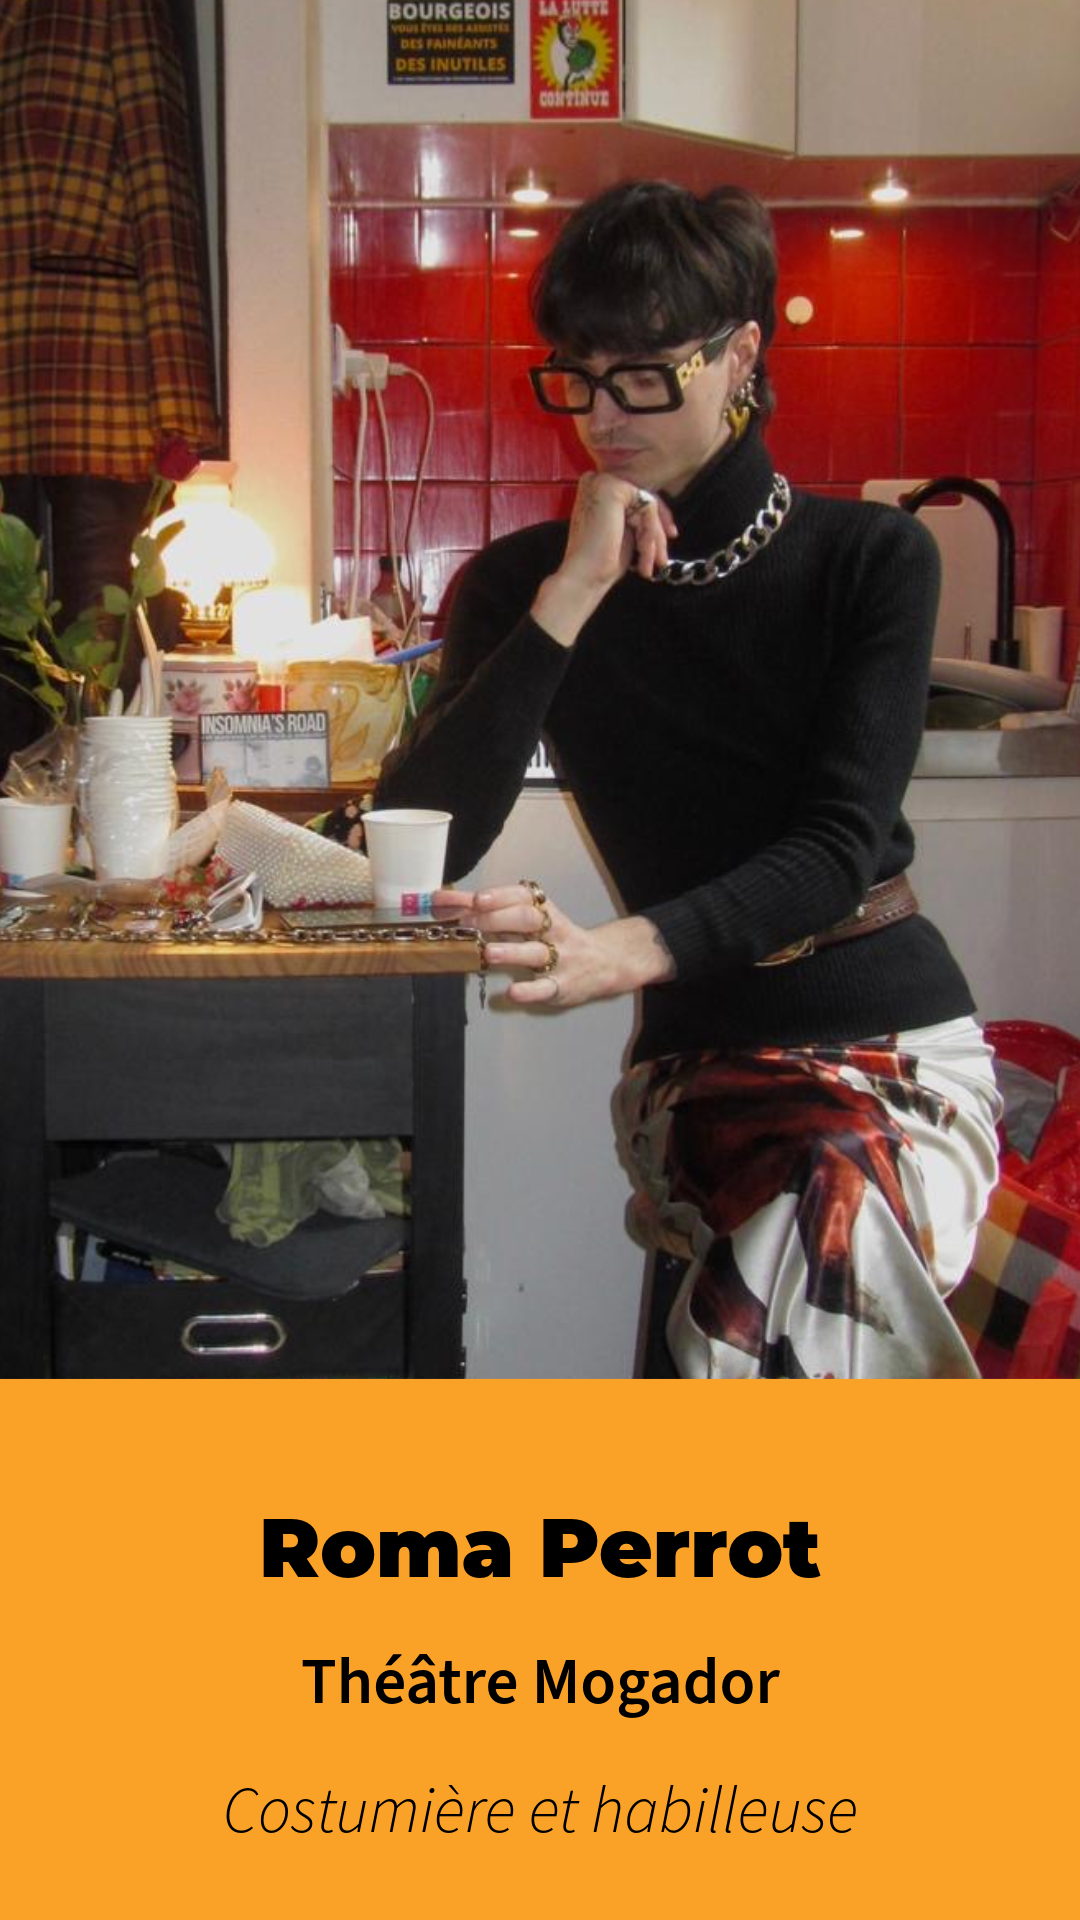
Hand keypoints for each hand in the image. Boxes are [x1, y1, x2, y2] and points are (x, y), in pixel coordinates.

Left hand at [436, 880, 674, 1010]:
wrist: (604, 964)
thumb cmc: (555, 939)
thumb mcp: (530, 922)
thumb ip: (493, 915)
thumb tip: (448, 904)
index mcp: (544, 911)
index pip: (522, 897)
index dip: (498, 896)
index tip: (475, 898)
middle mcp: (553, 931)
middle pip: (527, 919)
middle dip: (496, 919)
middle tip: (467, 922)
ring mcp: (559, 959)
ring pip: (537, 952)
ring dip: (512, 951)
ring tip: (488, 952)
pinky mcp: (562, 986)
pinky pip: (546, 988)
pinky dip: (529, 991)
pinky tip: (511, 993)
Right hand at [530, 475, 678, 648]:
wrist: (584, 576)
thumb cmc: (600, 562)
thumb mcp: (626, 532)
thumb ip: (638, 515)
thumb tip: (663, 512)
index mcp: (595, 491)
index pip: (635, 496)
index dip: (654, 519)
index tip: (668, 537)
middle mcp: (596, 481)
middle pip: (644, 498)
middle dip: (658, 530)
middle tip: (662, 557)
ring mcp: (603, 482)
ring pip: (648, 503)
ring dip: (653, 537)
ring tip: (648, 561)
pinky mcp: (613, 489)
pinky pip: (648, 505)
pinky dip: (650, 532)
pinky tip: (642, 551)